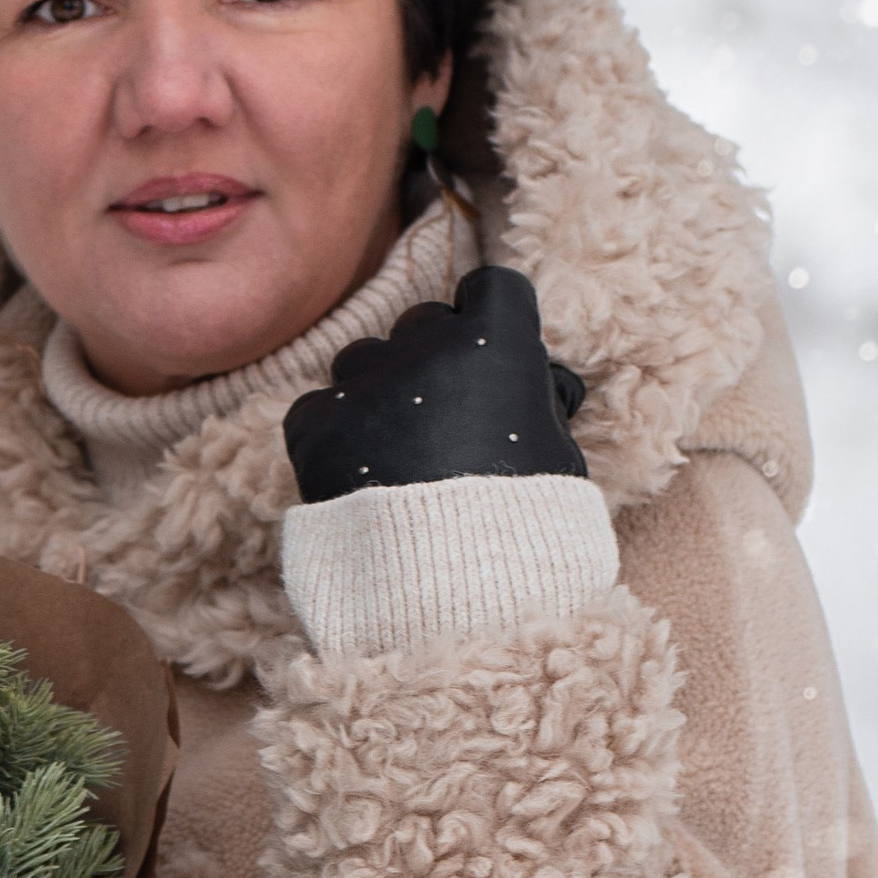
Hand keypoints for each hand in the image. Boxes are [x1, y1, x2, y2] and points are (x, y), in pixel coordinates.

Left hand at [283, 264, 588, 503]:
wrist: (457, 590)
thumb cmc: (527, 527)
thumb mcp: (560, 455)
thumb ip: (541, 403)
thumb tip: (538, 379)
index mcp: (495, 341)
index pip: (491, 288)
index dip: (491, 317)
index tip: (490, 350)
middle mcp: (426, 345)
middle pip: (423, 322)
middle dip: (434, 356)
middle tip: (444, 416)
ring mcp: (366, 382)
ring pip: (364, 359)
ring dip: (381, 391)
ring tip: (397, 454)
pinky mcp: (317, 424)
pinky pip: (319, 409)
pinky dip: (334, 433)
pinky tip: (358, 477)